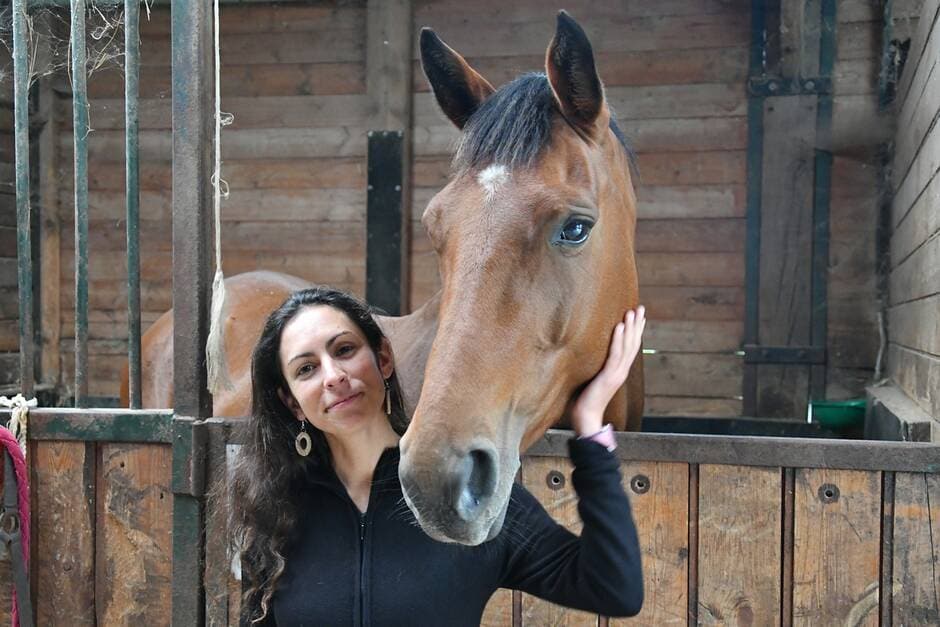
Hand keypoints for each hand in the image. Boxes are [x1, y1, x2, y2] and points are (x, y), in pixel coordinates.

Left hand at [570, 306, 645, 435]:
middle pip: (632, 344)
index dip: (636, 331)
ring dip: (630, 328)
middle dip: (637, 325)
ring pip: (627, 347)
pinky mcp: (609, 376)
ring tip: (632, 311)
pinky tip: (619, 326)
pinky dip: (618, 339)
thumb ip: (596, 367)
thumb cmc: (585, 400)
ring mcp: (617, 373)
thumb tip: (588, 353)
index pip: (630, 348)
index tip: (639, 316)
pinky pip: (615, 355)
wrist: (586, 418)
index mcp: (619, 371)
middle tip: (640, 307)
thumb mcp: (593, 378)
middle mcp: (621, 371)